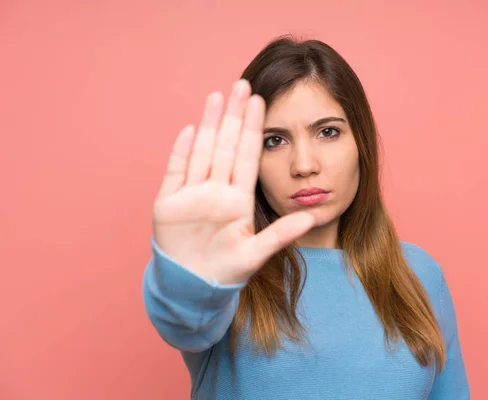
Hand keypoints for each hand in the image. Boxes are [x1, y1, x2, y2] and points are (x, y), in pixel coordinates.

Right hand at [152, 80, 314, 284]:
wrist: (193, 289)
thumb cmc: (226, 272)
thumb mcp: (256, 253)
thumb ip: (281, 235)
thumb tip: (312, 217)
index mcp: (238, 199)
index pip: (248, 156)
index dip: (254, 129)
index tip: (262, 102)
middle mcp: (216, 191)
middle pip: (226, 146)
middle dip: (234, 116)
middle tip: (242, 84)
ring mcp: (192, 195)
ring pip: (203, 152)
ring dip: (210, 125)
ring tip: (218, 97)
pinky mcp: (169, 204)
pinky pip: (176, 172)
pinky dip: (182, 152)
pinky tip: (191, 130)